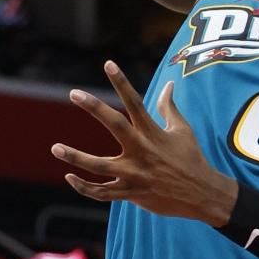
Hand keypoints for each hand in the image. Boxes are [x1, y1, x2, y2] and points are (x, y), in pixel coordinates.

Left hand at [52, 61, 237, 225]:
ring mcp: (135, 174)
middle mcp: (142, 151)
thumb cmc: (192, 159)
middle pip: (115, 125)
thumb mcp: (183, 131)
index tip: (108, 63)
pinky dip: (84, 187)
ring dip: (75, 157)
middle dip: (94, 108)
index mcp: (153, 133)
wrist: (203, 194)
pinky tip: (70, 177)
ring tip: (55, 147)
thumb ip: (170, 108)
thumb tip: (169, 85)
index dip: (122, 82)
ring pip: (99, 166)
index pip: (135, 102)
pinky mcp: (132, 193)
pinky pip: (103, 192)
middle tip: (74, 93)